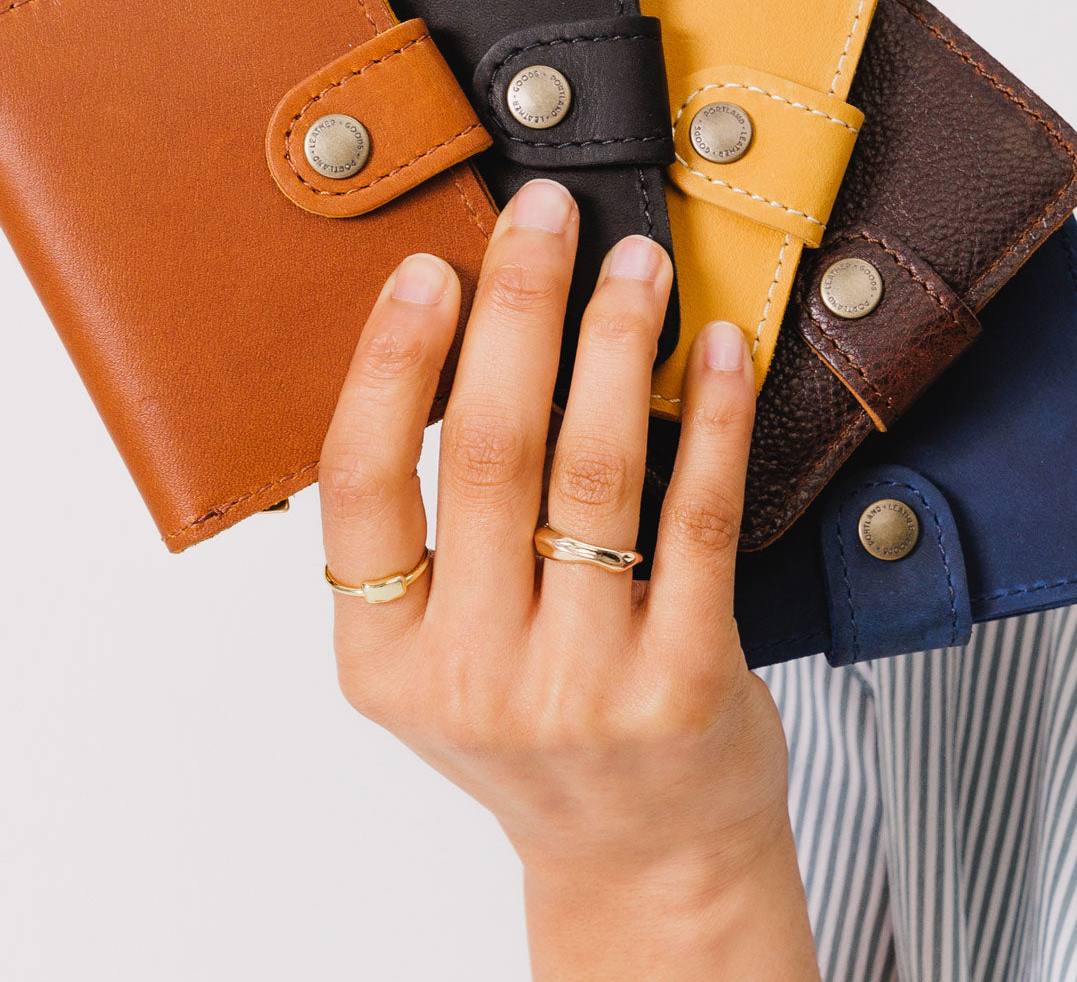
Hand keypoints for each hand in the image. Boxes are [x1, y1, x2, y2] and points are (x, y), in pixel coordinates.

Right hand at [319, 178, 818, 980]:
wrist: (643, 858)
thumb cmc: (541, 733)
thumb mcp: (446, 657)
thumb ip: (437, 536)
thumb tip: (462, 347)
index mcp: (384, 658)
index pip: (360, 487)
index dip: (391, 365)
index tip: (429, 270)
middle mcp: (470, 674)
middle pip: (488, 452)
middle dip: (517, 309)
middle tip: (542, 217)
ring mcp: (579, 686)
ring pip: (594, 471)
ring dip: (615, 343)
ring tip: (635, 262)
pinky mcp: (683, 684)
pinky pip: (696, 518)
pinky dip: (709, 419)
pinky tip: (717, 351)